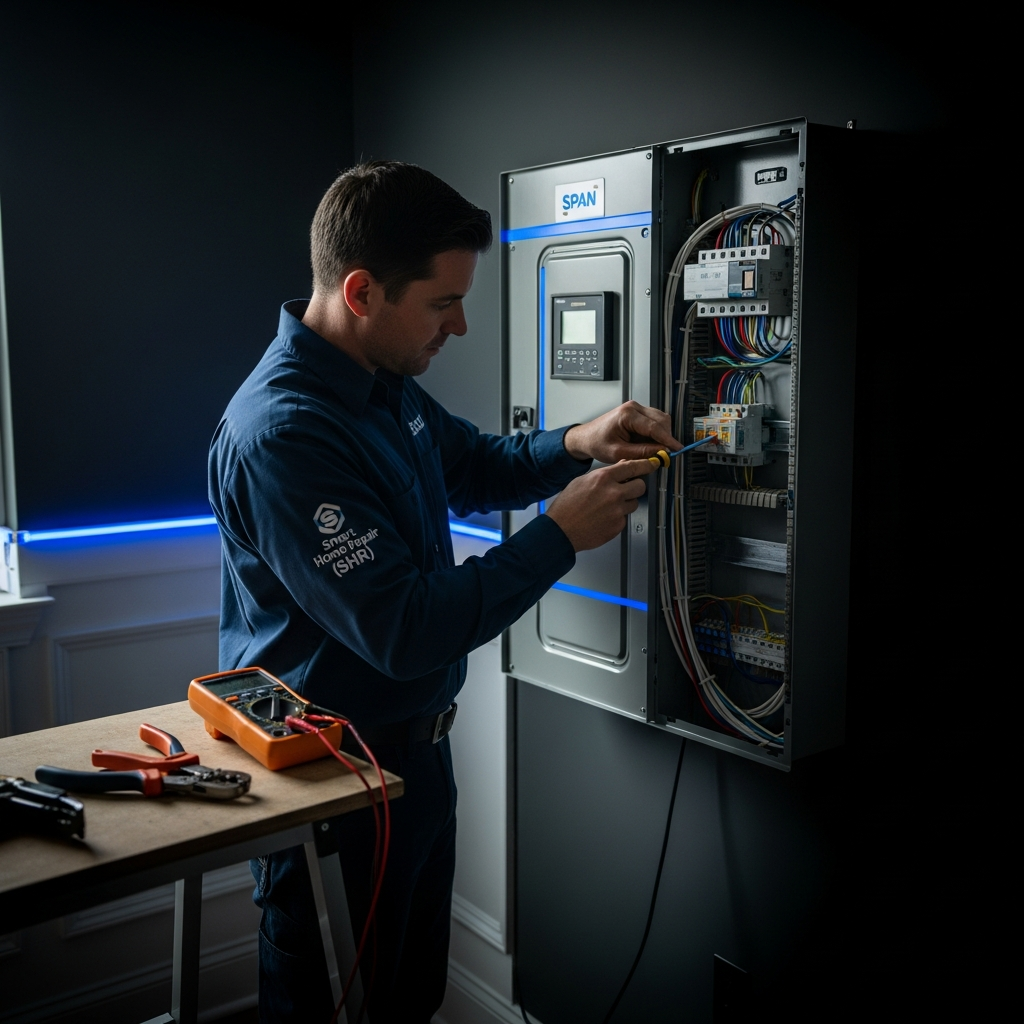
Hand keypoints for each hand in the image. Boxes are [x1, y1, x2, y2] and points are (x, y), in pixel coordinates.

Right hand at [545, 458, 656, 551]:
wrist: (561, 531)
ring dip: (626, 504)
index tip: (651, 464)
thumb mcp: (582, 481)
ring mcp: (617, 511)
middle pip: (640, 486)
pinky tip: (603, 518)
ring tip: (608, 507)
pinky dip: (617, 518)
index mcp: (603, 478)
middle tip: (626, 490)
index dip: (645, 465)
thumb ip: (605, 474)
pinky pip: (625, 518)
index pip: (633, 466)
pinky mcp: (618, 526)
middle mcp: (613, 493)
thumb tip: (621, 467)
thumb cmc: (567, 506)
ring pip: (634, 503)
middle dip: (635, 487)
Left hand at [563, 401, 681, 463]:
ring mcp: (636, 409)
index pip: (654, 427)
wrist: (586, 438)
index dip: (668, 440)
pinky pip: (655, 422)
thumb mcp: (619, 453)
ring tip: (653, 450)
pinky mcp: (638, 413)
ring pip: (661, 420)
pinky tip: (649, 444)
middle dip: (666, 438)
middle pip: (661, 421)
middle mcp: (633, 407)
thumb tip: (661, 453)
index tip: (677, 449)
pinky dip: (656, 434)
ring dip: (661, 436)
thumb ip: (642, 452)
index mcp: (627, 415)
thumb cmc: (597, 443)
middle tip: (665, 454)